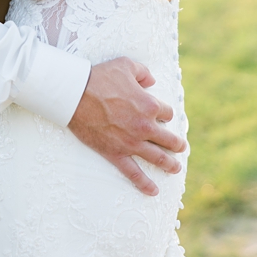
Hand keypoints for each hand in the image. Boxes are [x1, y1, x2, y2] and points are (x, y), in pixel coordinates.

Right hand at [68, 57, 187, 195]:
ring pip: (156, 157)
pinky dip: (144, 183)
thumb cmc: (100, 77)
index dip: (165, 114)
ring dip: (169, 164)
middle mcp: (145, 126)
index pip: (167, 113)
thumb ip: (143, 72)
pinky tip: (153, 191)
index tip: (161, 116)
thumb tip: (151, 81)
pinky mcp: (115, 153)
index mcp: (149, 105)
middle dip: (176, 144)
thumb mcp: (126, 65)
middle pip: (168, 139)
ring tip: (176, 168)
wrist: (75, 94)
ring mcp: (131, 142)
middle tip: (181, 148)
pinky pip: (133, 172)